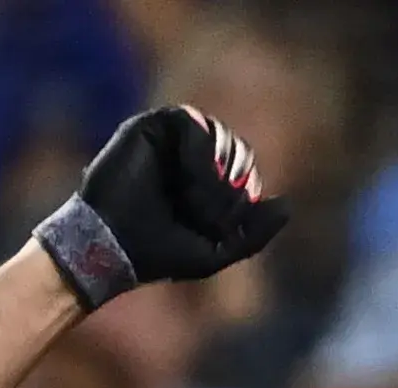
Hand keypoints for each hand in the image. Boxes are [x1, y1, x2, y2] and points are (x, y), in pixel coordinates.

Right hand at [39, 105, 292, 308]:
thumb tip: (286, 205)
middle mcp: (187, 154)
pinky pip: (192, 123)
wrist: (111, 249)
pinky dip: (199, 154)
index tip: (222, 225)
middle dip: (231, 189)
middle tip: (208, 218)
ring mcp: (168, 138)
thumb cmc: (158, 255)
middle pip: (236, 149)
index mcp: (203, 179)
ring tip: (192, 204)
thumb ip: (254, 233)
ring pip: (219, 135)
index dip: (243, 193)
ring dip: (214, 176)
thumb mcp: (217, 251)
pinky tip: (186, 182)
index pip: (243, 167)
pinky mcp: (149, 126)